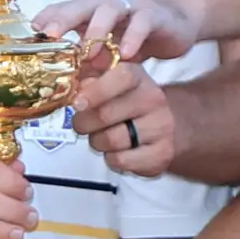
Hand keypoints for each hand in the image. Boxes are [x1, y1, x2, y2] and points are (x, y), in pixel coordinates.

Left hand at [34, 0, 205, 65]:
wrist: (175, 23)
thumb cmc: (133, 36)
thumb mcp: (106, 50)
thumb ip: (85, 61)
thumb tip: (60, 83)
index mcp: (91, 10)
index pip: (65, 9)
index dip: (48, 17)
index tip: (33, 30)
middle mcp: (107, 3)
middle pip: (82, 5)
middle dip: (65, 17)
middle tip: (51, 34)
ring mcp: (131, 6)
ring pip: (110, 9)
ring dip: (98, 29)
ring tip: (90, 52)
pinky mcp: (153, 15)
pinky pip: (142, 22)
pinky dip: (133, 37)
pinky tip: (127, 54)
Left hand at [66, 46, 180, 177]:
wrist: (163, 126)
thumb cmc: (129, 103)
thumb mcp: (111, 83)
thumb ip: (90, 81)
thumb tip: (76, 88)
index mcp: (138, 77)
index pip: (121, 77)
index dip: (95, 91)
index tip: (77, 103)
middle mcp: (153, 100)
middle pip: (106, 114)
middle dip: (83, 122)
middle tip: (81, 123)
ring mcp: (160, 127)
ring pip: (110, 140)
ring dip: (97, 141)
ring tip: (102, 135)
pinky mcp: (160, 154)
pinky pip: (120, 160)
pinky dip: (111, 158)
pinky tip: (118, 149)